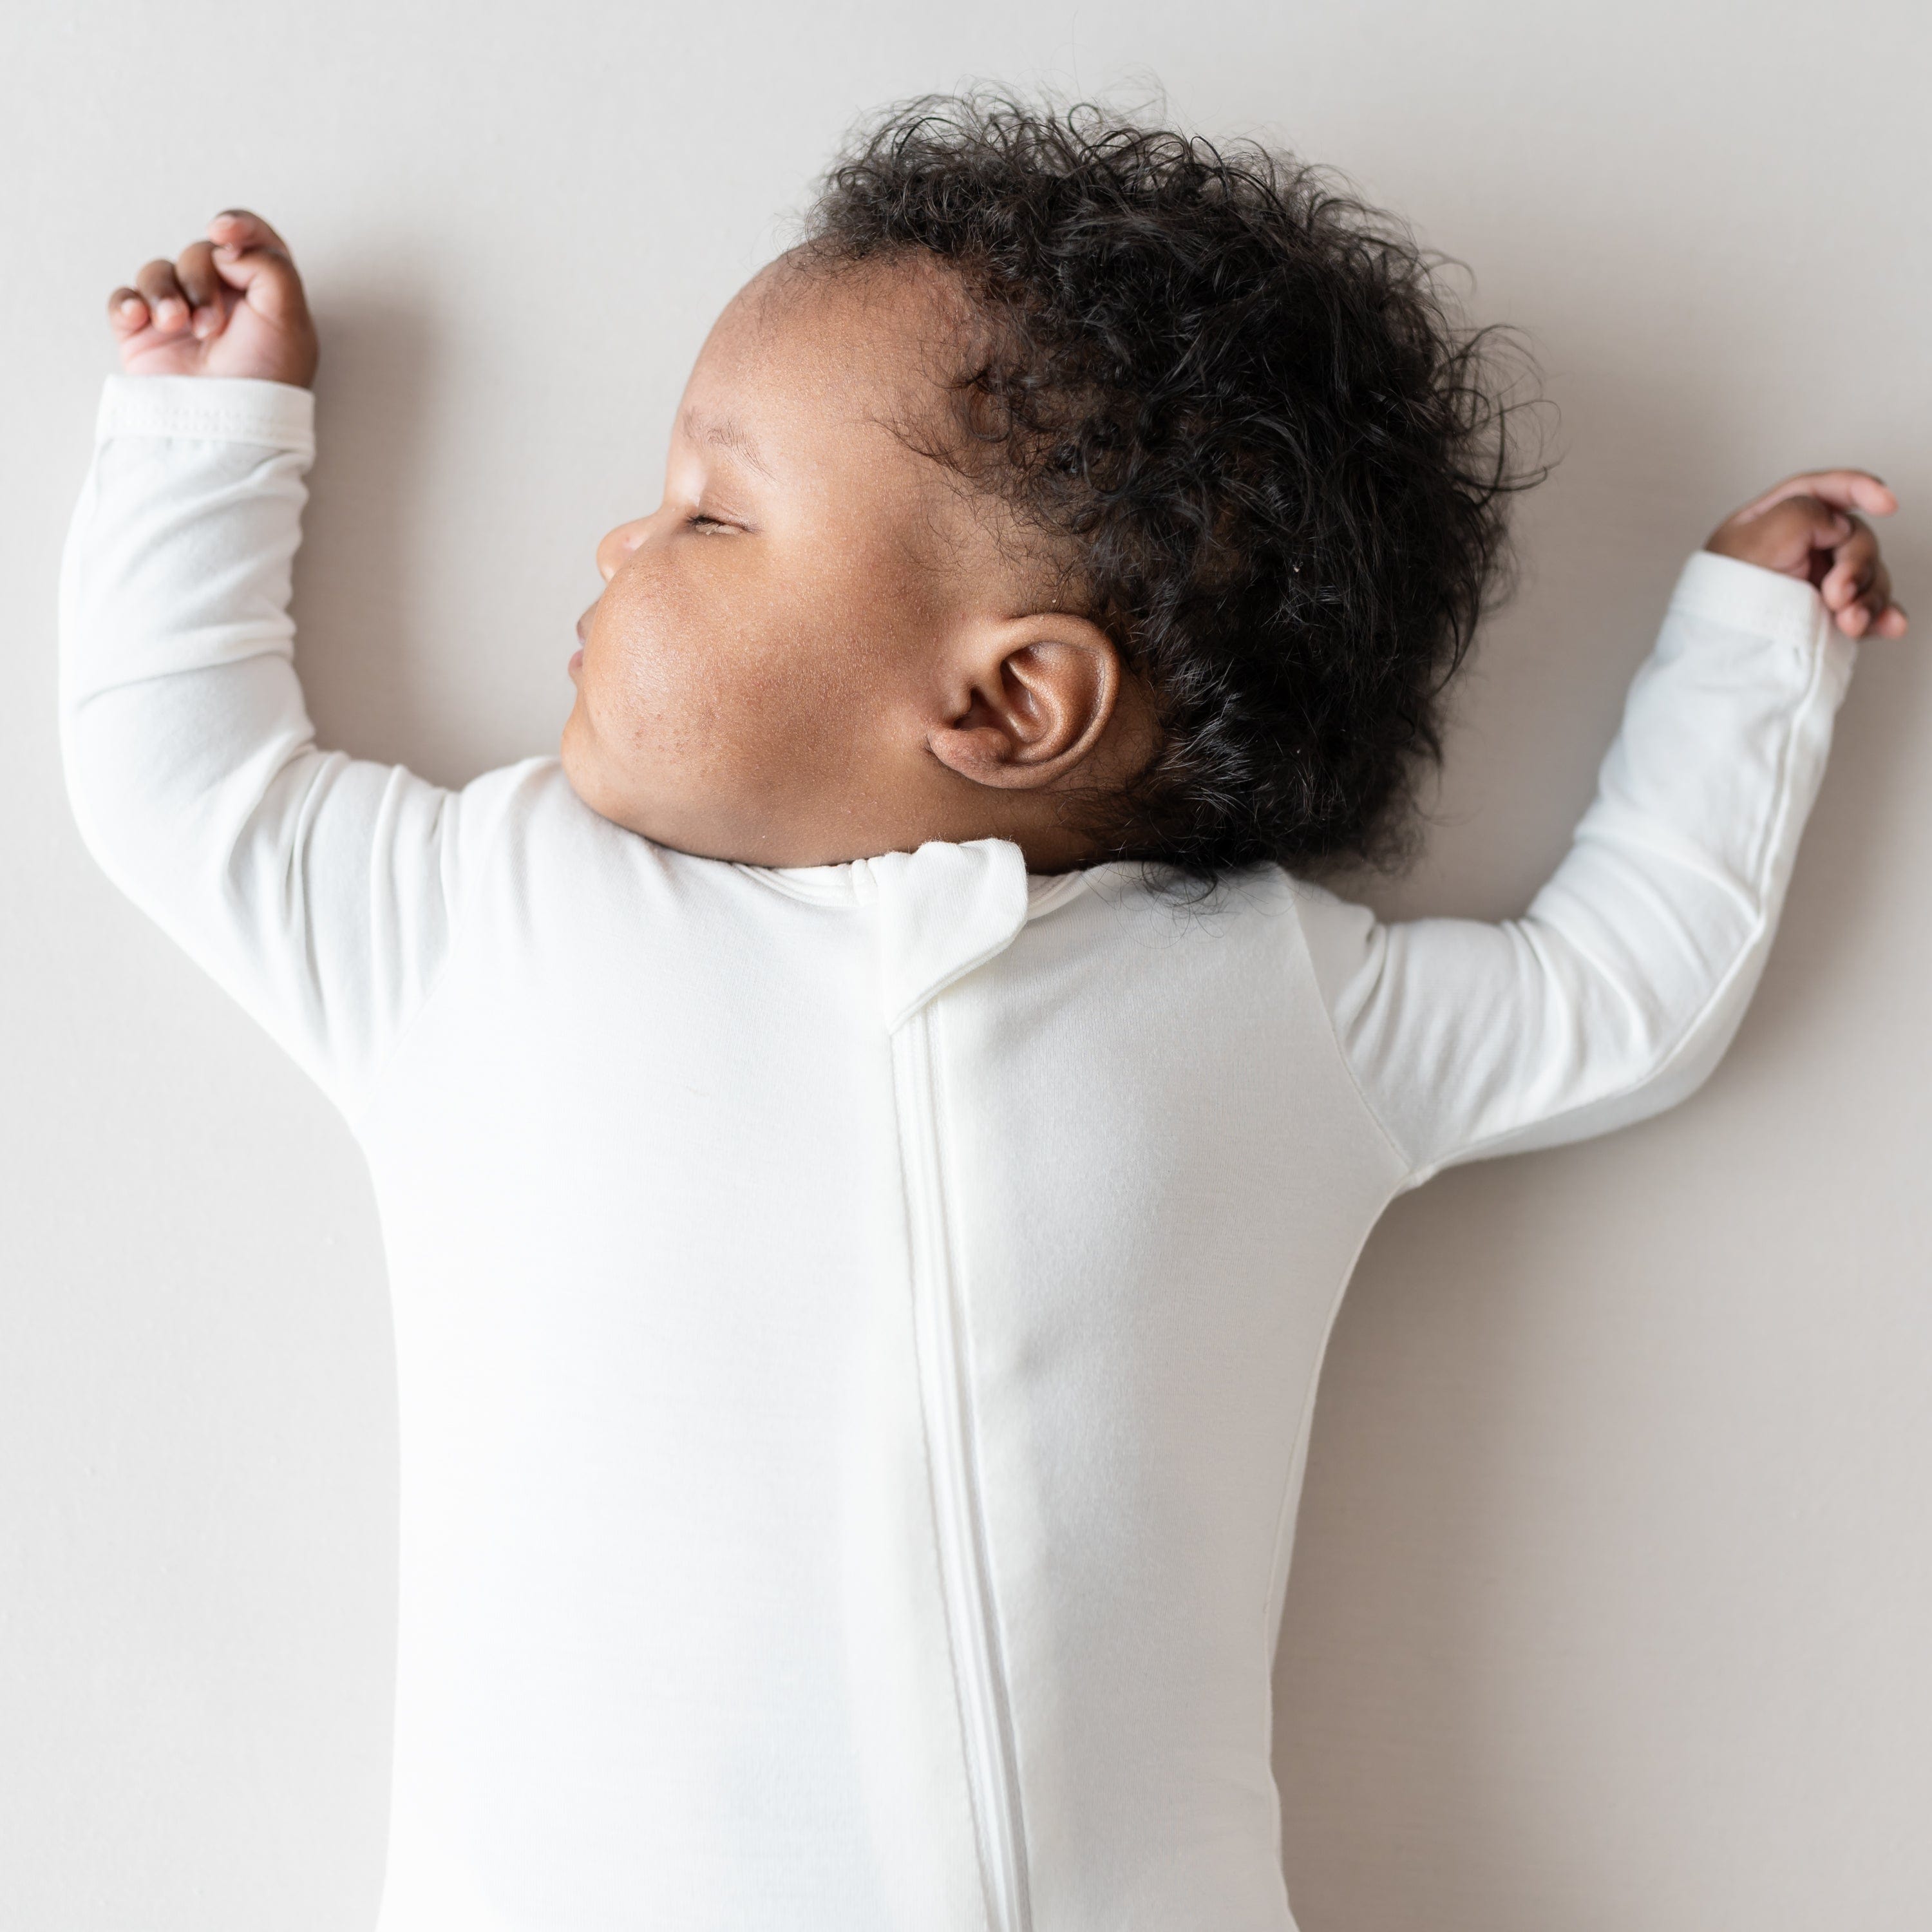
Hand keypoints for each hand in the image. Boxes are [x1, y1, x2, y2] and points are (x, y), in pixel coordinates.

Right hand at [106, 210, 317, 387]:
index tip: (224, 233)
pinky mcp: (144, 334)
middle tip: (211, 323)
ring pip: (159, 271)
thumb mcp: (289, 317)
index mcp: (262, 294)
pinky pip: (125, 299)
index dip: (237, 225)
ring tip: (178, 327)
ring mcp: (181, 317)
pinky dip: (128, 304)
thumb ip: (268, 264)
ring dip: (164, 292)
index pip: (248, 238)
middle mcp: (222, 301)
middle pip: (199, 252)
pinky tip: (140, 320)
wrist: (226, 425)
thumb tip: (226, 245)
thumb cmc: (265, 376)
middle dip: (201, 279)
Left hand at [1705, 471, 1905, 639]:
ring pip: (1867, 573)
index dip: (1859, 488)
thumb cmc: (1725, 598)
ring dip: (1869, 596)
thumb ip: (1805, 513)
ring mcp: (1815, 583)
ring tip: (1849, 622)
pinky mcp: (1828, 616)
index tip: (1886, 503)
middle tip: (1837, 594)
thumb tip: (1839, 527)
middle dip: (1856, 563)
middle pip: (1853, 536)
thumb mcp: (1759, 539)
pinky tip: (1890, 625)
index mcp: (1774, 521)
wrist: (1718, 656)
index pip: (1822, 491)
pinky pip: (1868, 609)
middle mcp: (1798, 548)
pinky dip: (1882, 616)